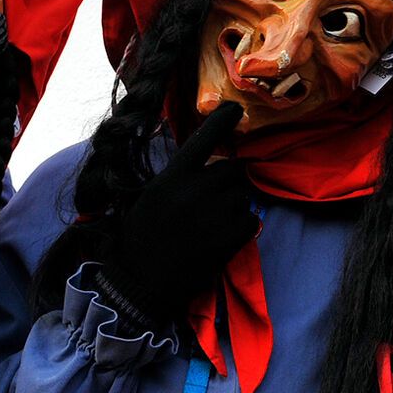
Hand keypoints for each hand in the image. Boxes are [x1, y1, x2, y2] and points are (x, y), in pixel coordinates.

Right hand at [104, 104, 259, 321]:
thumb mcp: (151, 197)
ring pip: (242, 195)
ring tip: (212, 224)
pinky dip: (243, 228)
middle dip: (229, 181)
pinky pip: (251, 220)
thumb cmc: (141, 238)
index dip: (223, 121)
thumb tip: (206, 163)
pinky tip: (223, 238)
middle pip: (232, 169)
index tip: (237, 110)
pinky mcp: (230, 237)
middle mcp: (195, 190)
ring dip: (234, 205)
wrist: (143, 283)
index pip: (204, 139)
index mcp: (172, 177)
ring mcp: (215, 214)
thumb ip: (178, 177)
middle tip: (214, 200)